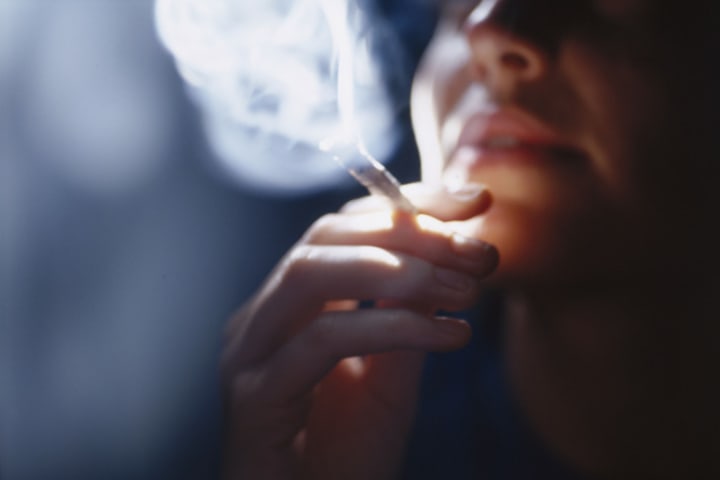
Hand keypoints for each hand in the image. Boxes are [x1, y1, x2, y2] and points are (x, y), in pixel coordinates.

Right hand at [221, 183, 497, 479]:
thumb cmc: (346, 457)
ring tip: (467, 288)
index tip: (476, 201)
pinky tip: (452, 336)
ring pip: (310, 273)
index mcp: (290, 305)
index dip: (408, 204)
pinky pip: (323, 340)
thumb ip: (404, 315)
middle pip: (324, 236)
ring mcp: (248, 353)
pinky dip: (392, 326)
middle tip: (480, 250)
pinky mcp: (253, 397)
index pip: (343, 228)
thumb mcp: (390, 375)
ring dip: (398, 269)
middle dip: (410, 231)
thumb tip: (446, 258)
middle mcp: (260, 317)